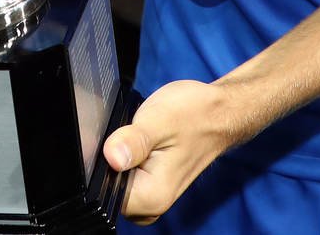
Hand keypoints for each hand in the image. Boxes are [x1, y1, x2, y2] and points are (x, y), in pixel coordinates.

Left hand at [105, 80, 239, 223]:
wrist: (218, 113)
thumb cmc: (195, 115)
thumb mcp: (160, 120)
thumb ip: (134, 140)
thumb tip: (112, 157)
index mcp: (152, 197)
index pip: (103, 191)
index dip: (101, 164)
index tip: (118, 141)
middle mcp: (151, 205)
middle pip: (106, 187)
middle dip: (110, 159)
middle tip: (134, 135)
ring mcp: (149, 197)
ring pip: (112, 180)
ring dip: (120, 156)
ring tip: (141, 137)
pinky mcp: (147, 186)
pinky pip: (122, 176)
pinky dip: (125, 157)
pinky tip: (140, 142)